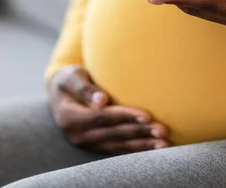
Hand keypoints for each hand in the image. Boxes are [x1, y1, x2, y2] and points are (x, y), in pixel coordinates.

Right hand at [47, 65, 169, 153]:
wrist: (61, 93)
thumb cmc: (69, 78)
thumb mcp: (71, 77)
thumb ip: (84, 88)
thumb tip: (101, 101)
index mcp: (69, 118)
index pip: (102, 118)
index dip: (125, 116)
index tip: (147, 115)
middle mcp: (78, 135)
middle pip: (114, 134)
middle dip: (140, 132)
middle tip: (162, 130)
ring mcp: (88, 143)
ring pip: (119, 145)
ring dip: (143, 144)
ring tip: (164, 142)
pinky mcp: (97, 146)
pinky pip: (120, 149)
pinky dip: (138, 149)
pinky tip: (156, 148)